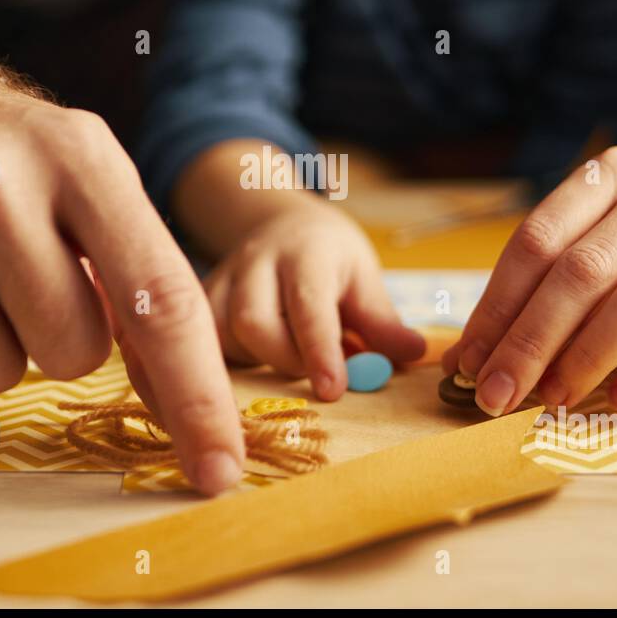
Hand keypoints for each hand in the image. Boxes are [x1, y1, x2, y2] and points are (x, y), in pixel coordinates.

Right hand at [0, 61, 244, 493]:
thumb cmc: (16, 156)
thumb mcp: (94, 181)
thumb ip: (142, 278)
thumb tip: (188, 405)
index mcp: (81, 158)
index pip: (159, 297)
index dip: (196, 393)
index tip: (218, 468)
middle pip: (69, 352)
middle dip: (65, 343)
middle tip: (34, 285)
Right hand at [204, 198, 425, 398]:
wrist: (280, 225)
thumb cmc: (329, 257)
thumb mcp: (363, 277)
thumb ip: (381, 321)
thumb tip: (414, 354)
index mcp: (305, 252)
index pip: (309, 304)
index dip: (320, 350)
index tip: (333, 391)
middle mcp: (257, 261)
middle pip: (254, 322)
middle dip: (286, 361)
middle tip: (317, 373)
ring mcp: (223, 279)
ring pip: (224, 336)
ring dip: (259, 362)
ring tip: (289, 357)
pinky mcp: (202, 299)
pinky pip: (206, 342)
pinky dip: (231, 363)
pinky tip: (257, 360)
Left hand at [442, 146, 616, 413]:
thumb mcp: (585, 261)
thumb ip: (528, 299)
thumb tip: (463, 363)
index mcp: (609, 175)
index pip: (538, 240)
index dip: (497, 306)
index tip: (468, 362)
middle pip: (583, 269)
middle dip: (531, 340)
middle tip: (497, 393)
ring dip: (587, 357)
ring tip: (553, 399)